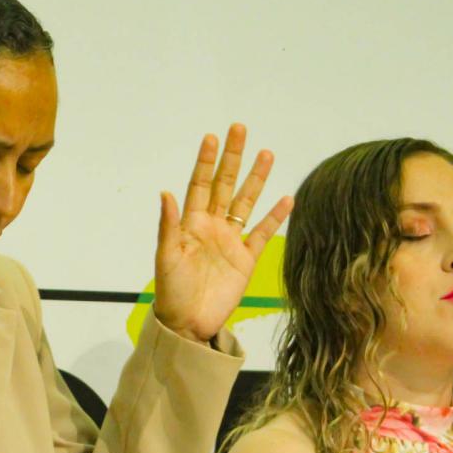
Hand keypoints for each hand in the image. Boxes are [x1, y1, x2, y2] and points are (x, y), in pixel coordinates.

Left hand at [153, 123, 291, 342]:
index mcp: (190, 223)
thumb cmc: (171, 291)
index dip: (205, 161)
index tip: (212, 137)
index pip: (199, 184)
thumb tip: (166, 193)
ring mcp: (231, 241)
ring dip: (256, 179)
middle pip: (225, 184)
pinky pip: (263, 233)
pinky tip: (286, 198)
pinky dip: (275, 217)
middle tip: (240, 129)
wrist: (188, 323)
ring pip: (246, 202)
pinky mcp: (247, 259)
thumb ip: (168, 226)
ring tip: (267, 153)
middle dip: (233, 158)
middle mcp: (212, 226)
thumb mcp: (166, 257)